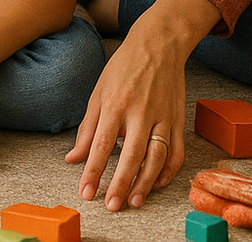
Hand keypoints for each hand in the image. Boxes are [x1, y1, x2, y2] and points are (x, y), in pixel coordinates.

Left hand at [65, 12, 187, 209]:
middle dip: (120, 183)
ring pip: (156, 156)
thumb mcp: (98, 92)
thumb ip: (87, 128)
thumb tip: (73, 158)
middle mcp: (140, 112)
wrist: (158, 45)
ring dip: (146, 182)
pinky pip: (177, 150)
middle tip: (111, 205)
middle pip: (130, 155)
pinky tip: (158, 183)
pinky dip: (169, 170)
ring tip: (134, 201)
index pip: (101, 145)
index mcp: (115, 104)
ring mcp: (163, 116)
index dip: (93, 172)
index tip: (86, 192)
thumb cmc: (123, 68)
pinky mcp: (178, 119)